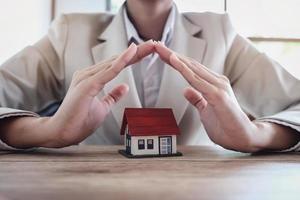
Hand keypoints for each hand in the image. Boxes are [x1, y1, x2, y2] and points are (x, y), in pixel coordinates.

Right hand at [0, 41, 154, 148]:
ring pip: (115, 62)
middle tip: (154, 43)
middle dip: (137, 52)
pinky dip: (121, 61)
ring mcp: (87, 78)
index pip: (117, 65)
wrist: (61, 132)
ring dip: (133, 53)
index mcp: (92, 78)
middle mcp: (89, 74)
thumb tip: (125, 87)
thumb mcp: (102, 107)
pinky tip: (132, 53)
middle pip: (118, 60)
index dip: (133, 58)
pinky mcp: (87, 85)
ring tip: (149, 45)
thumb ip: (112, 96)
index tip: (148, 52)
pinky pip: (108, 71)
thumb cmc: (79, 120)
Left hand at [155, 42, 275, 151]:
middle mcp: (217, 81)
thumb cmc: (225, 125)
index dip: (176, 61)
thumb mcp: (205, 111)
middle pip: (191, 65)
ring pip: (193, 69)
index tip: (162, 54)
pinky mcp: (218, 95)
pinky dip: (184, 70)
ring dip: (176, 58)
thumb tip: (185, 90)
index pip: (191, 69)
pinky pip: (197, 80)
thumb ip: (197, 99)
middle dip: (172, 55)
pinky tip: (175, 61)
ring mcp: (218, 87)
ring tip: (162, 50)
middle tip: (157, 46)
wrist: (243, 138)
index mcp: (214, 84)